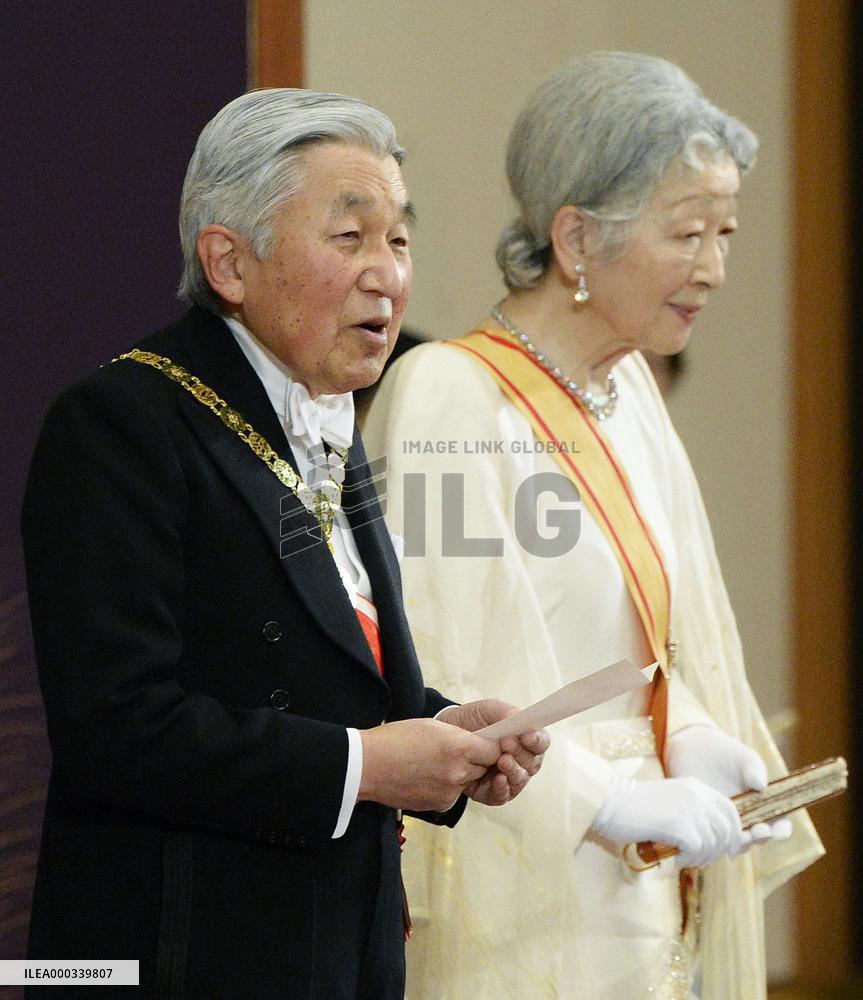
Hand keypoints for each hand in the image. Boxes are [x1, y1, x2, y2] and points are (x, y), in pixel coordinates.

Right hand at [358, 718, 499, 811]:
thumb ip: (459, 737)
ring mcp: (448, 792)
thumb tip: (476, 745)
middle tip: (459, 751)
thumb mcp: (433, 726)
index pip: (494, 750)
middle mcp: (458, 772)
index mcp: (459, 747)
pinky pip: (452, 793)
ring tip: (436, 762)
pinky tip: (426, 775)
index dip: (491, 746)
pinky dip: (445, 785)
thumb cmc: (395, 739)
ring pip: (467, 781)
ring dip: (461, 773)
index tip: (486, 743)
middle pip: (484, 768)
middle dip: (477, 760)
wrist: (367, 766)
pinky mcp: (438, 805)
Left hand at [437, 700, 549, 805]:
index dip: (537, 740)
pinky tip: (497, 779)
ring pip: (520, 779)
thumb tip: (519, 718)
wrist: (445, 738)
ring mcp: (509, 778)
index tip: (528, 736)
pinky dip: (502, 788)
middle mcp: (522, 761)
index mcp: (525, 739)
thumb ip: (505, 711)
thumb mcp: (486, 710)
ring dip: (513, 770)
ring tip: (501, 760)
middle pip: (533, 762)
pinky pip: (503, 795)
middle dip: (521, 753)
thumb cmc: (472, 721)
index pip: (541, 742)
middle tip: (506, 743)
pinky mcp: (493, 793)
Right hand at [591, 775, 743, 867]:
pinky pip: (697, 852)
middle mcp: (698, 795)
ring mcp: (691, 810)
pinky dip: (688, 860)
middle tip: (705, 861)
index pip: (730, 810)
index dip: (734, 832)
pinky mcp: (682, 827)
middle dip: (721, 850)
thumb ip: (692, 813)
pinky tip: (675, 858)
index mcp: (696, 786)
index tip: (731, 849)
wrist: (611, 803)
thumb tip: (714, 841)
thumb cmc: (635, 806)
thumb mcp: (671, 801)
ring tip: (686, 860)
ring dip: (702, 858)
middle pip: (727, 829)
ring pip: (714, 844)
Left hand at [665, 725, 791, 848]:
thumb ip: (753, 767)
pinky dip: (717, 840)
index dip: (782, 830)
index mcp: (766, 803)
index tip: (777, 831)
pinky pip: (716, 839)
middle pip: (761, 837)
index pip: (780, 823)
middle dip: (762, 837)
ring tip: (738, 833)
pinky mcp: (710, 823)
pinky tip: (715, 832)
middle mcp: (750, 817)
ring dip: (741, 843)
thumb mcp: (742, 756)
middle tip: (757, 831)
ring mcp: (729, 822)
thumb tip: (761, 785)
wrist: (696, 751)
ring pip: (739, 843)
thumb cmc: (725, 753)